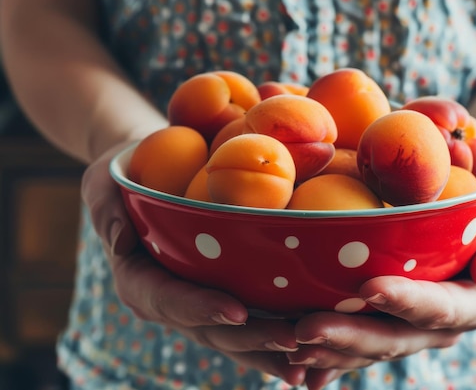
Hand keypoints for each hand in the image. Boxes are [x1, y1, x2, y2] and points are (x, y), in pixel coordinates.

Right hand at [81, 142, 306, 385]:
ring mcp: (196, 305)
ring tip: (309, 363)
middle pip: (208, 328)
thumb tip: (120, 242)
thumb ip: (106, 207)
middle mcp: (168, 301)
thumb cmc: (128, 173)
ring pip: (232, 338)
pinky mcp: (220, 299)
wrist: (150, 173)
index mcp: (138, 280)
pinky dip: (273, 343)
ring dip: (269, 352)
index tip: (238, 311)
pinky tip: (309, 353)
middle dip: (250, 339)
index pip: (168, 299)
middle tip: (291, 342)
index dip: (200, 308)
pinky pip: (246, 327)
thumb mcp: (104, 180)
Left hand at [289, 172, 475, 388]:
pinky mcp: (386, 316)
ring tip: (288, 341)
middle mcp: (439, 321)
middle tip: (305, 329)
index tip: (370, 287)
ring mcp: (409, 322)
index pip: (443, 309)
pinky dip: (326, 346)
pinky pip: (355, 335)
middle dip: (351, 337)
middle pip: (395, 337)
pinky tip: (291, 351)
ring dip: (329, 347)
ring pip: (368, 344)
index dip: (408, 303)